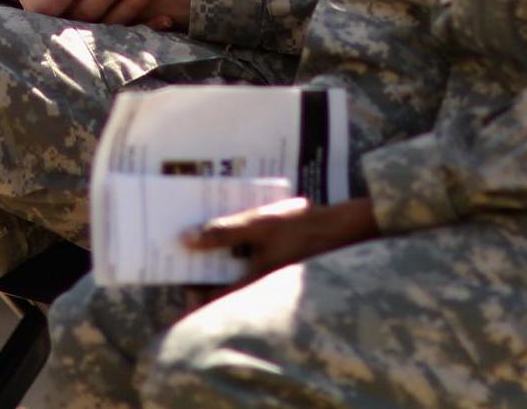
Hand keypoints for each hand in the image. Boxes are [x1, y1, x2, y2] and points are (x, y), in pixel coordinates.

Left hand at [186, 196, 378, 283]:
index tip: (177, 277)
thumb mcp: (260, 224)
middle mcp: (264, 292)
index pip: (214, 302)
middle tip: (185, 257)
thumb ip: (223, 232)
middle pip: (224, 292)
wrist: (349, 230)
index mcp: (254, 285)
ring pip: (238, 281)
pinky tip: (235, 240)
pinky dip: (239, 260)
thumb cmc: (305, 228)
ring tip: (204, 245)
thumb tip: (185, 240)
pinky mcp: (282, 271)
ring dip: (221, 266)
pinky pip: (253, 271)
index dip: (192, 293)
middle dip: (203, 277)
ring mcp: (274, 283)